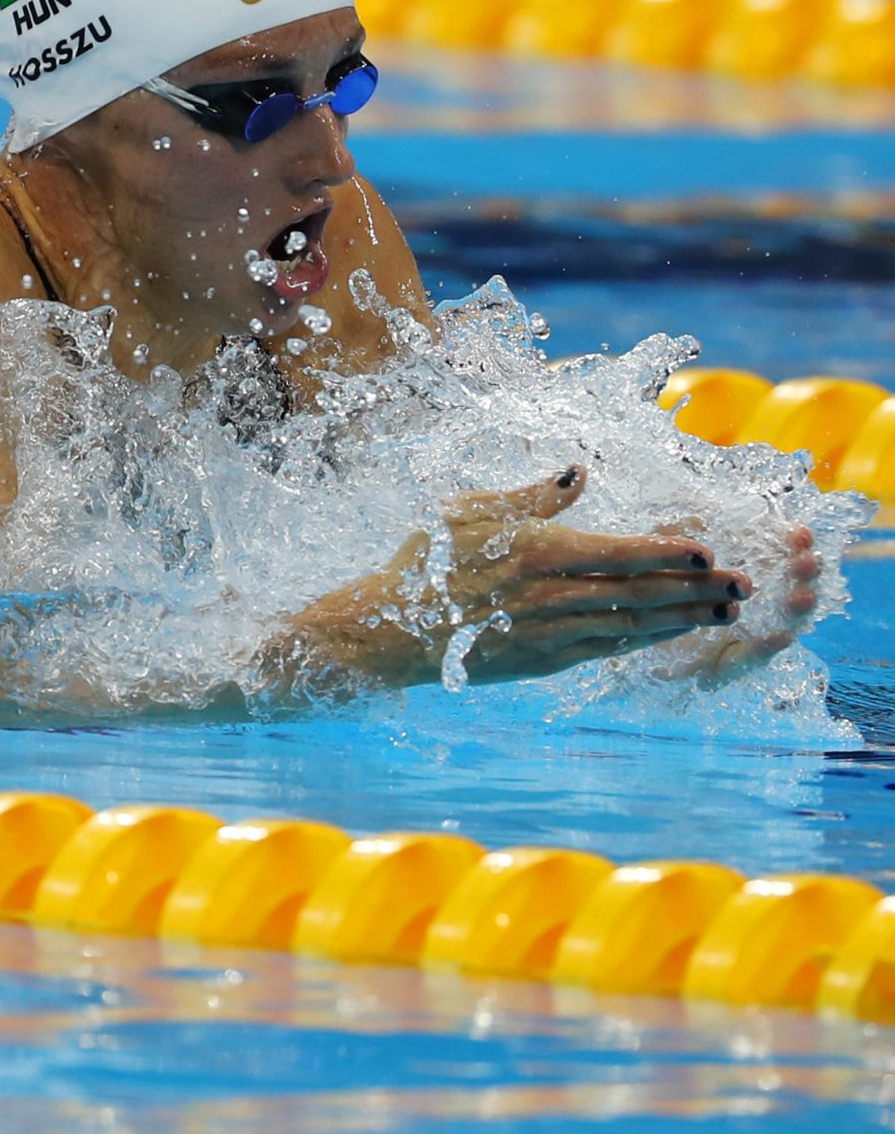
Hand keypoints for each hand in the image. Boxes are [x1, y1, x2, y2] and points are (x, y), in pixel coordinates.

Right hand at [285, 464, 747, 690]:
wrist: (388, 629)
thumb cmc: (423, 562)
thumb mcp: (467, 511)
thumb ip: (531, 495)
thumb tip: (581, 472)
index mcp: (535, 551)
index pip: (620, 553)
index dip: (669, 553)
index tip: (708, 550)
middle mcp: (550, 595)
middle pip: (640, 594)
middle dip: (698, 591)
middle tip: (744, 587)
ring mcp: (549, 633)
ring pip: (632, 626)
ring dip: (684, 620)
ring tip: (725, 612)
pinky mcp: (542, 661)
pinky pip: (607, 650)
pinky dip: (646, 641)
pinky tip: (671, 634)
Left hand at [653, 523, 821, 684]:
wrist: (630, 634)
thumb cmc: (652, 587)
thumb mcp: (659, 558)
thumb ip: (676, 538)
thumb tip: (695, 518)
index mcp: (736, 571)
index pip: (775, 555)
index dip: (791, 544)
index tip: (800, 534)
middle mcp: (747, 600)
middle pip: (787, 585)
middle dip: (802, 574)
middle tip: (806, 562)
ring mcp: (744, 630)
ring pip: (779, 619)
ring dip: (795, 608)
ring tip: (802, 597)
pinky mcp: (728, 660)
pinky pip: (751, 656)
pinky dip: (766, 646)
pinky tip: (779, 636)